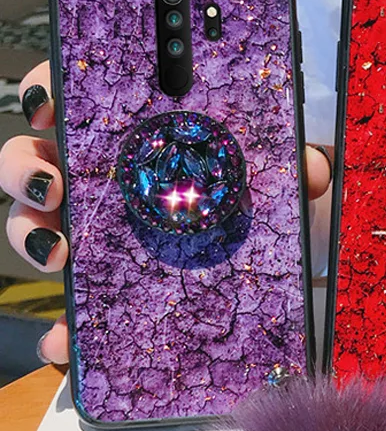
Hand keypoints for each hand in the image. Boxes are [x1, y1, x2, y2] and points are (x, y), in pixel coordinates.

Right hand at [0, 61, 332, 364]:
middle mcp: (109, 183)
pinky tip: (67, 339)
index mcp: (146, 141)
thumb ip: (298, 168)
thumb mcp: (288, 186)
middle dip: (26, 166)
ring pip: (36, 225)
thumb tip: (311, 168)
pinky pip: (68, 308)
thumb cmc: (272, 216)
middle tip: (53, 182)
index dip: (54, 91)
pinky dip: (61, 324)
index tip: (50, 105)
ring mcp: (100, 238)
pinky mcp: (104, 294)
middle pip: (39, 159)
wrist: (280, 280)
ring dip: (30, 234)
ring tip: (58, 253)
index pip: (85, 99)